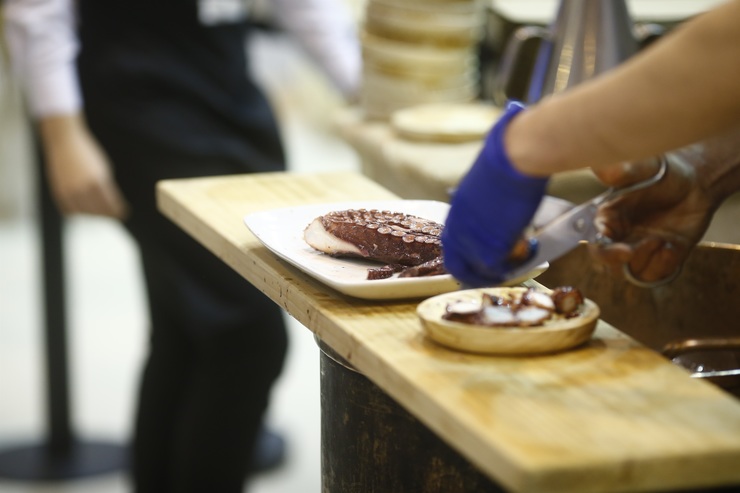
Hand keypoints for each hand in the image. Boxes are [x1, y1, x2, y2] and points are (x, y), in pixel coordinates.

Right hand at [39, 114, 128, 218]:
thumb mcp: (104, 169)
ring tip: (99, 211)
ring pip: (84, 213)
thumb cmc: (88, 153)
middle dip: (108, 214)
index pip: (112, 205)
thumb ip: (108, 187)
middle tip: (112, 214)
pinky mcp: (58, 191)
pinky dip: (77, 211)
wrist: (65, 142)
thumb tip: (114, 204)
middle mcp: (82, 189)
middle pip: (99, 212)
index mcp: (97, 182)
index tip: (123, 213)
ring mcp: (69, 191)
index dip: (119, 211)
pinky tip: (83, 208)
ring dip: (93, 214)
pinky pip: (69, 210)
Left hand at [442, 102, 548, 286]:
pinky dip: (515, 266)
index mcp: (456, 209)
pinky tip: (531, 251)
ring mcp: (471, 237)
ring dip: (500, 271)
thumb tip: (500, 180)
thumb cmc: (509, 152)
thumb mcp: (489, 176)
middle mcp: (457, 225)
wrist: (517, 153)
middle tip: (499, 273)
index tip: (483, 262)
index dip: (466, 257)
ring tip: (520, 261)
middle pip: (457, 264)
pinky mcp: (490, 244)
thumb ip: (488, 190)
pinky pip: (498, 268)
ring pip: (478, 270)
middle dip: (476, 273)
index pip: (451, 244)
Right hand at [591, 148, 717, 284]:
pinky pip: (654, 274)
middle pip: (606, 264)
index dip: (604, 252)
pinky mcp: (660, 258)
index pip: (595, 242)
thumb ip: (624, 170)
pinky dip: (663, 265)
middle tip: (633, 251)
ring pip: (630, 272)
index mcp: (608, 218)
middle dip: (618, 261)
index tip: (623, 250)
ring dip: (645, 260)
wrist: (699, 183)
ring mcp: (640, 249)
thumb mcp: (646, 168)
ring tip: (661, 240)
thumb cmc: (667, 173)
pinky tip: (672, 246)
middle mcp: (620, 236)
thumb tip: (604, 169)